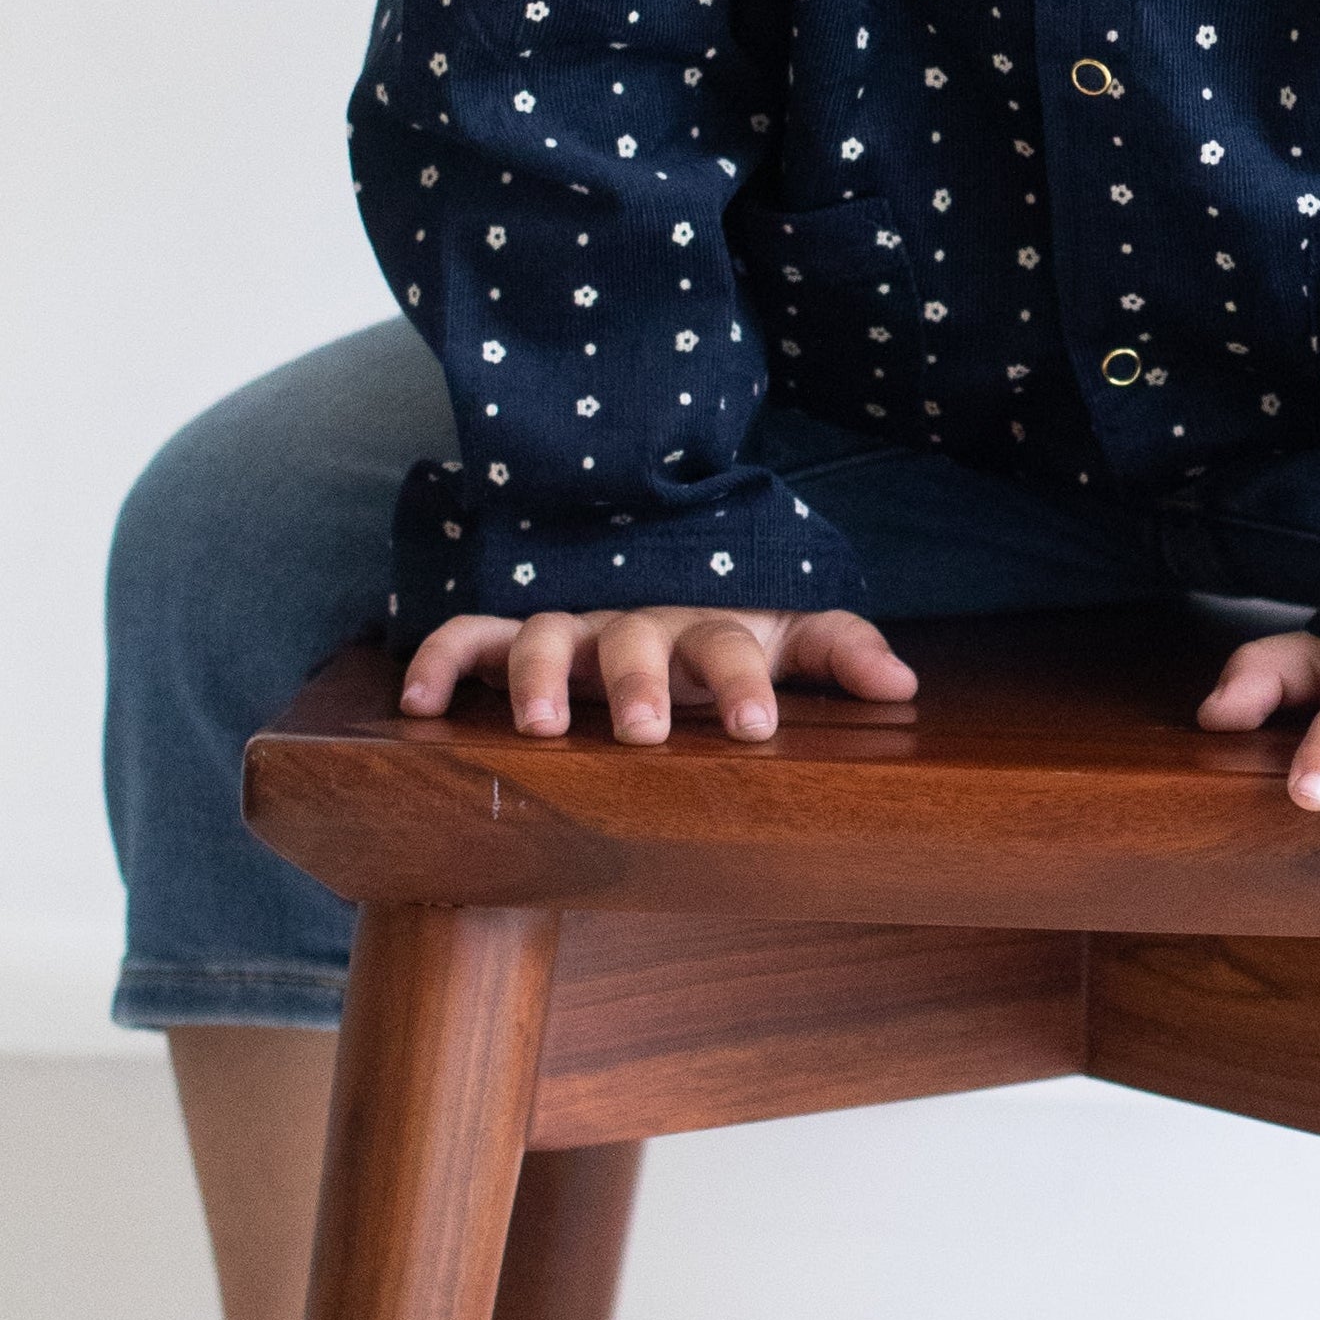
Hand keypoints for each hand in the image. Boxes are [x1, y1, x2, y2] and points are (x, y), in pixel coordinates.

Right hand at [399, 604, 918, 744]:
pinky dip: (439, 662)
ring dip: (541, 676)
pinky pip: (467, 639)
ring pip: (546, 636)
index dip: (745, 682)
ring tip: (544, 728)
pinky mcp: (512, 644)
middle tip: (647, 730)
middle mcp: (634, 626)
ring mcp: (571, 632)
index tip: (758, 726)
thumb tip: (905, 686)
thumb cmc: (729, 639)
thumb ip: (843, 653)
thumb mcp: (790, 641)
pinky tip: (415, 704)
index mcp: (707, 629)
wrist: (659, 589)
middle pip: (634, 640)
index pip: (731, 645)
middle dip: (638, 681)